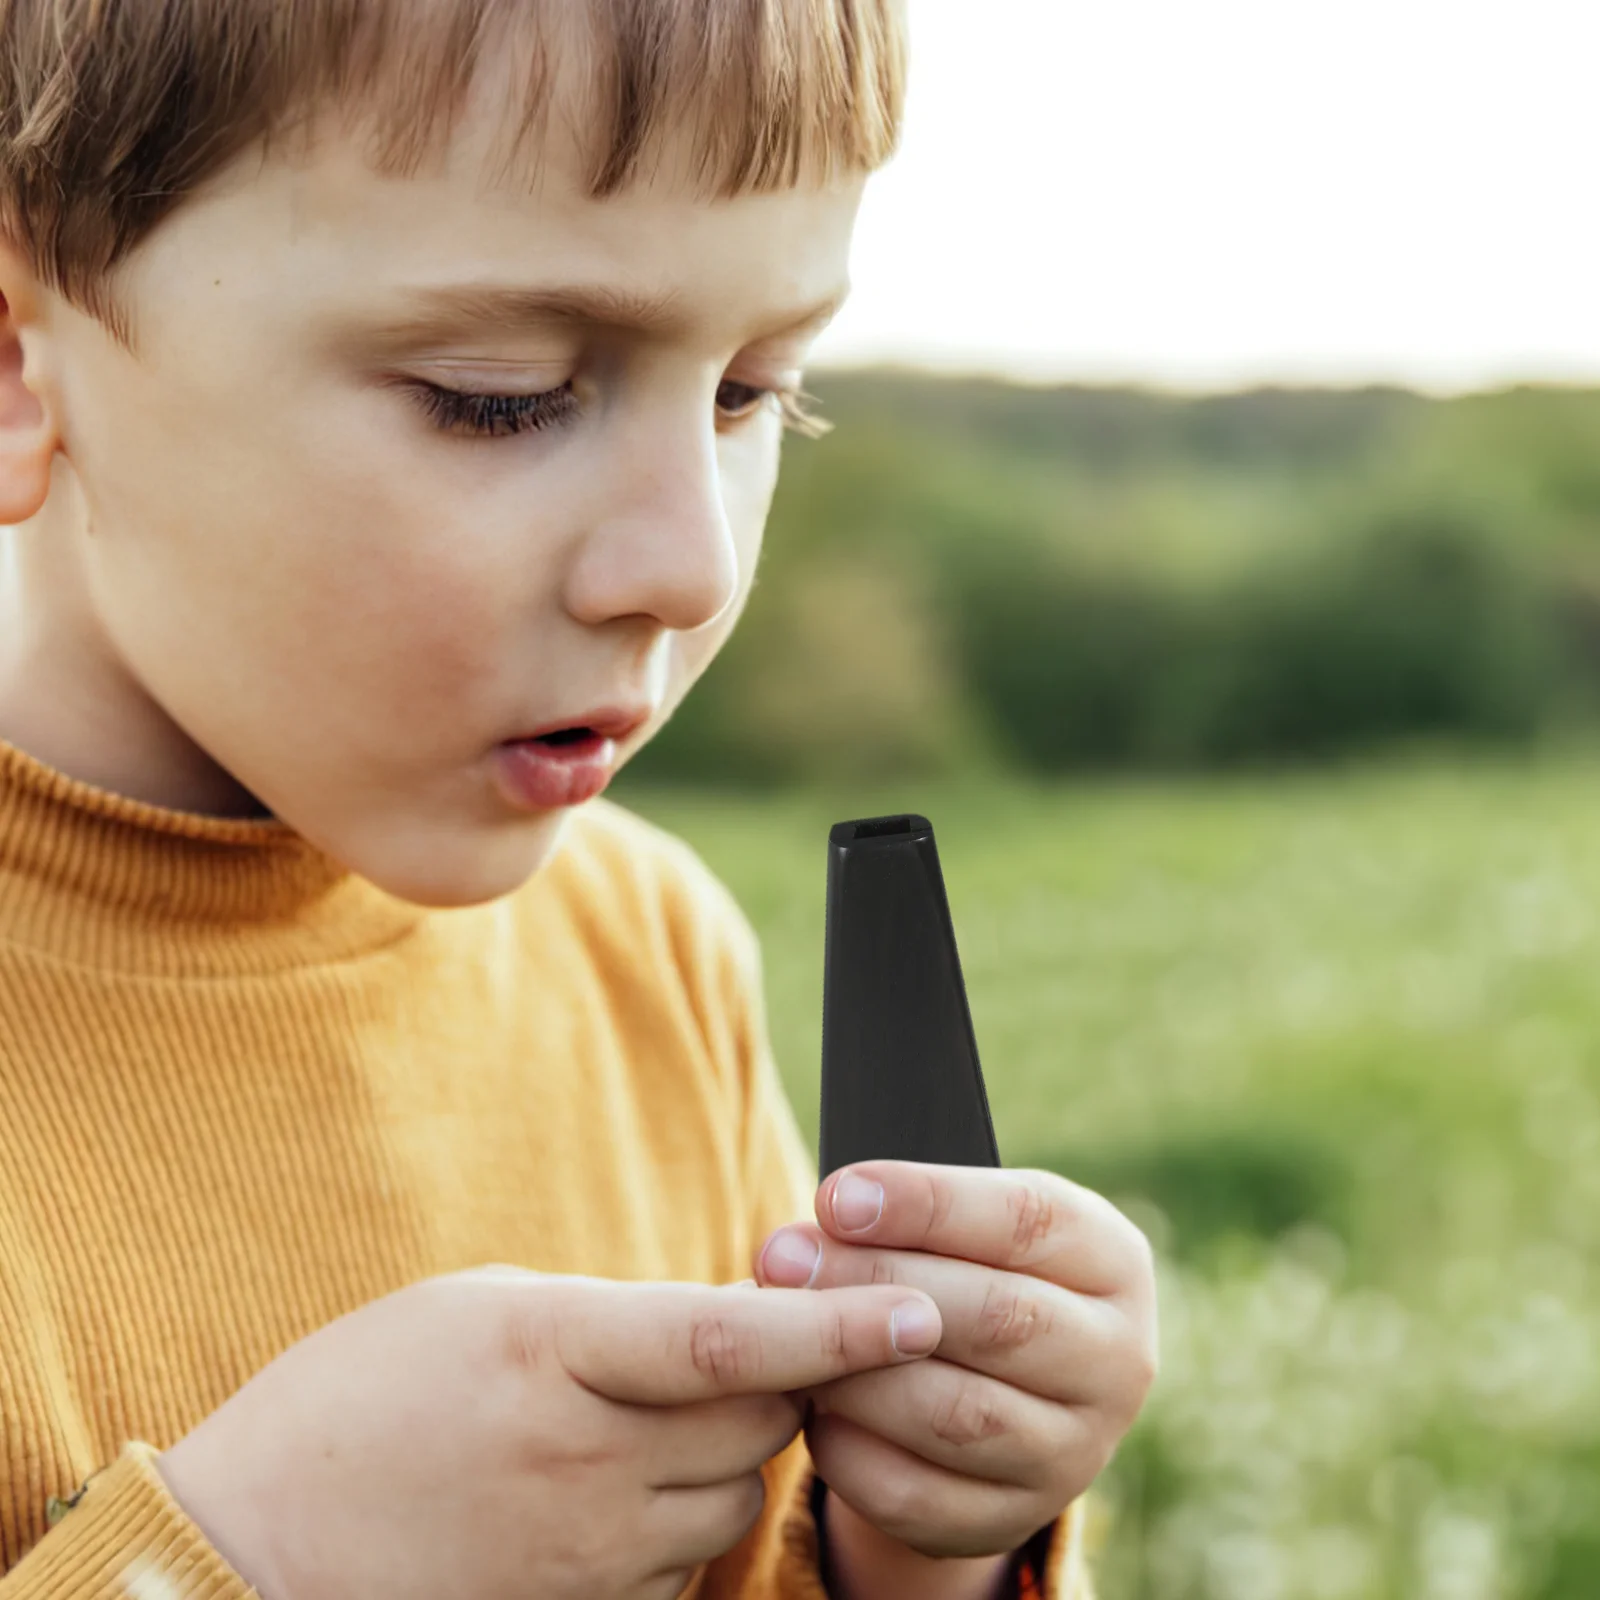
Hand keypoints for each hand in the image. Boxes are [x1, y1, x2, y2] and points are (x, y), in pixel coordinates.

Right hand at [156, 1264, 943, 1599]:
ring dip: (730, 1446)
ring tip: (646, 1416)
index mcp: (556, 1353)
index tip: (921, 1305)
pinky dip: (678, 1511)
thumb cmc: (366, 1395)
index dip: (836, 1325)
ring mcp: (586, 1551)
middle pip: (759, 1416)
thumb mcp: (486, 1311)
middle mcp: (586, 1460)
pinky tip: (611, 1485)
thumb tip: (716, 1327)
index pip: (730, 1339)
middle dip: (785, 1375)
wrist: (262, 1545)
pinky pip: (683, 1556)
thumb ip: (609, 1321)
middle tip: (753, 1338)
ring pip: (732, 1489)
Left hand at [754, 1162, 1157, 1562]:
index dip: (928, 1204)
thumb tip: (827, 1216)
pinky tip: (805, 1406)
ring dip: (856, 1371)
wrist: (1001, 1386)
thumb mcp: (970, 1225)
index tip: (837, 1196)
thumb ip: (917, 1213)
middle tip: (781, 1258)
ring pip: (959, 1414)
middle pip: (996, 1317)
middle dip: (876, 1282)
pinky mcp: (1011, 1519)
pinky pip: (920, 1496)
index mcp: (1112, 1260)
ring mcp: (1074, 1452)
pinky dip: (851, 1451)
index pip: (1027, 1219)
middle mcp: (1116, 1360)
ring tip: (784, 1333)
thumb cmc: (971, 1268)